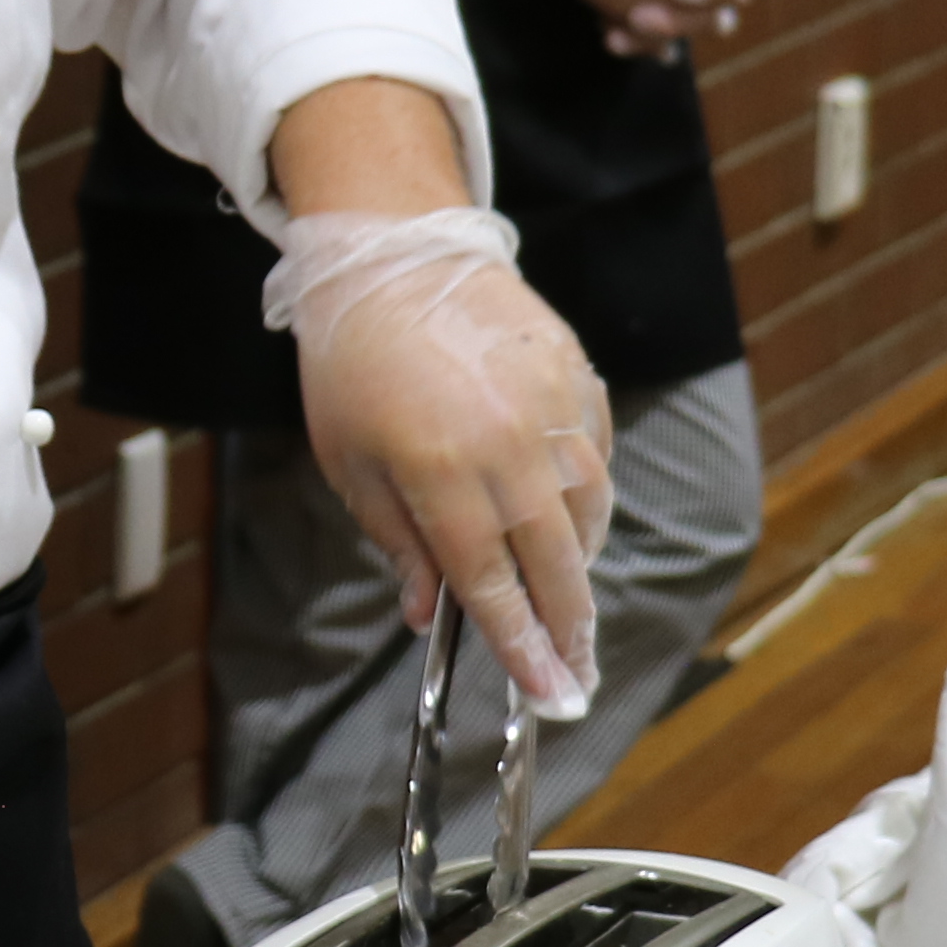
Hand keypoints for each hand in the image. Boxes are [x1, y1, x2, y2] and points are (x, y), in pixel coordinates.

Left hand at [266, 209, 609, 714]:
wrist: (392, 255)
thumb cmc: (353, 362)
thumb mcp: (351, 463)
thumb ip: (398, 542)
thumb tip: (428, 614)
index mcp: (440, 472)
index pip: (492, 584)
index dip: (522, 646)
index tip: (547, 691)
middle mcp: (506, 444)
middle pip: (554, 560)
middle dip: (569, 627)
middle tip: (576, 674)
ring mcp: (549, 406)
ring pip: (588, 509)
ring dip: (581, 564)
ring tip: (570, 604)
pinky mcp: (575, 373)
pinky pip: (595, 453)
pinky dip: (589, 494)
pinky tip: (574, 519)